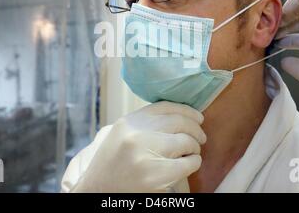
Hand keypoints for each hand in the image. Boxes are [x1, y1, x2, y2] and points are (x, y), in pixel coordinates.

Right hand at [70, 101, 205, 192]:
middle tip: (200, 137)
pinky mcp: (155, 176)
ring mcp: (145, 155)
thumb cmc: (113, 165)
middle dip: (195, 128)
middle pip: (178, 121)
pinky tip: (191, 163)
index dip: (186, 110)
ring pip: (185, 141)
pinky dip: (194, 162)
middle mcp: (136, 135)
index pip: (164, 107)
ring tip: (193, 151)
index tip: (197, 116)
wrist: (98, 192)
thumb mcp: (122, 135)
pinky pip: (187, 163)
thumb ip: (144, 124)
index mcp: (128, 122)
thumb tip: (181, 116)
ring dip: (195, 146)